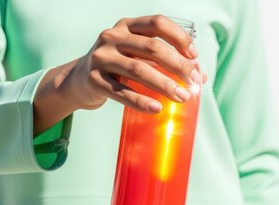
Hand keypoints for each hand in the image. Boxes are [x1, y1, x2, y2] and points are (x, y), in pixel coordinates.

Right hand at [33, 15, 205, 134]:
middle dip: (177, 65)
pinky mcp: (94, 80)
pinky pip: (121, 92)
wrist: (79, 81)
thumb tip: (200, 76)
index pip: (157, 23)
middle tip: (192, 81)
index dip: (179, 37)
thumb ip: (165, 62)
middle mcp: (112, 37)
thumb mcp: (138, 56)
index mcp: (127, 26)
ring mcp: (101, 58)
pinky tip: (157, 108)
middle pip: (152, 47)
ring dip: (164, 84)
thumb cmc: (117, 67)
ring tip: (182, 97)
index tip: (194, 56)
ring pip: (138, 69)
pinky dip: (141, 101)